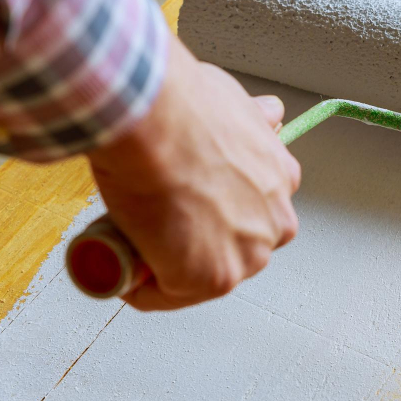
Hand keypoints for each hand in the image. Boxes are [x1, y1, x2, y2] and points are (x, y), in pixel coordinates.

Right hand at [86, 33, 300, 310]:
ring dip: (167, 264)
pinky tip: (118, 267)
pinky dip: (137, 288)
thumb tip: (269, 113)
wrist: (155, 119)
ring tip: (130, 240)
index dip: (213, 211)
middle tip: (153, 220)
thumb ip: (254, 117)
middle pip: (231, 246)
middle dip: (195, 239)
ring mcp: (247, 255)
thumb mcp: (238, 104)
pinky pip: (164, 296)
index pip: (251, 212)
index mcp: (282, 180)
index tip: (183, 205)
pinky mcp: (210, 280)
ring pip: (201, 274)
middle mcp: (275, 222)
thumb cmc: (184, 106)